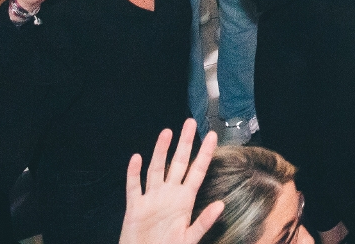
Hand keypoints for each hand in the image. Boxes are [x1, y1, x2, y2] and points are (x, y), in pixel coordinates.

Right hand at [118, 121, 222, 243]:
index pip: (197, 171)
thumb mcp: (189, 239)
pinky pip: (134, 187)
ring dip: (160, 151)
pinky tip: (136, 159)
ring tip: (166, 132)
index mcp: (184, 201)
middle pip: (178, 163)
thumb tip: (221, 205)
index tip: (213, 135)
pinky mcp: (135, 208)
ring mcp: (152, 200)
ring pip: (156, 169)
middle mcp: (169, 196)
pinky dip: (133, 173)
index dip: (205, 153)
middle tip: (190, 123)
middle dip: (185, 143)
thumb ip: (204, 222)